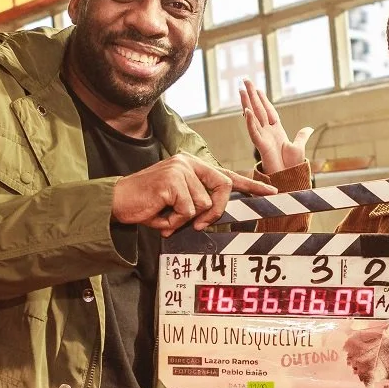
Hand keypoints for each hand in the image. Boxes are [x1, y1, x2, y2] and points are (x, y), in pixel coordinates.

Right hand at [111, 153, 275, 234]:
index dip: (250, 185)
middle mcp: (188, 163)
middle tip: (198, 225)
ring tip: (165, 215)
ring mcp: (180, 169)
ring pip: (203, 205)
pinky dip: (174, 221)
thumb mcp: (177, 203)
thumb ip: (197, 204)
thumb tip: (215, 216)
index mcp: (191, 166)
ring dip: (185, 220)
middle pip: (224, 187)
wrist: (118, 202)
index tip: (270, 192)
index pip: (226, 175)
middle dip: (215, 211)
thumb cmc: (148, 205)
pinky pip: (188, 211)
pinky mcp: (172, 181)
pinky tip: (160, 215)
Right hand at [240, 79, 313, 173]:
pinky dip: (250, 122)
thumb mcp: (299, 147)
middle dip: (251, 95)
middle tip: (245, 80)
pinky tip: (246, 111)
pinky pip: (253, 132)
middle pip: (258, 109)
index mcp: (276, 130)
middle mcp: (267, 131)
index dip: (262, 100)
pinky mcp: (261, 146)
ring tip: (241, 90)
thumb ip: (301, 136)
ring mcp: (263, 137)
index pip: (268, 111)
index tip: (257, 89)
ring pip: (253, 117)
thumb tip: (308, 128)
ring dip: (247, 103)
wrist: (289, 178)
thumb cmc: (292, 165)